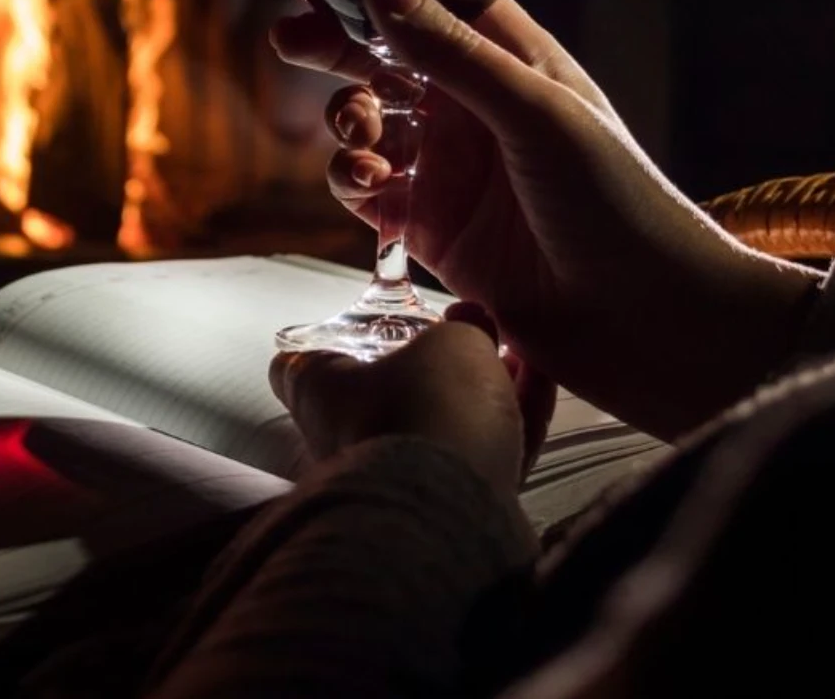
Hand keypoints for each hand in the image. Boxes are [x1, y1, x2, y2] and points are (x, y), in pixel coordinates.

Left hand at [269, 314, 534, 496]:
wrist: (451, 511)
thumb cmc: (425, 409)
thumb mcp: (452, 344)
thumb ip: (463, 331)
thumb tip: (470, 326)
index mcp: (318, 393)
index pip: (295, 365)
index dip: (328, 340)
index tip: (362, 323)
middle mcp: (345, 440)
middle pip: (387, 392)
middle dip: (436, 363)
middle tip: (478, 331)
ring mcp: (395, 478)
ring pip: (441, 424)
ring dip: (482, 390)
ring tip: (520, 356)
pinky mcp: (445, 507)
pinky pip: (478, 455)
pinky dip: (507, 422)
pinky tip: (540, 385)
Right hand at [272, 0, 817, 438]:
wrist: (647, 321)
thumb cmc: (618, 203)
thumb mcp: (533, 110)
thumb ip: (450, 50)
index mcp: (515, 64)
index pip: (437, 2)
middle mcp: (479, 111)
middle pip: (388, 60)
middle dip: (338, 50)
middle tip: (292, 43)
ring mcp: (453, 172)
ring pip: (370, 127)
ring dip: (347, 124)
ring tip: (359, 141)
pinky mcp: (432, 231)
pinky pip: (367, 194)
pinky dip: (350, 184)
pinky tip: (365, 187)